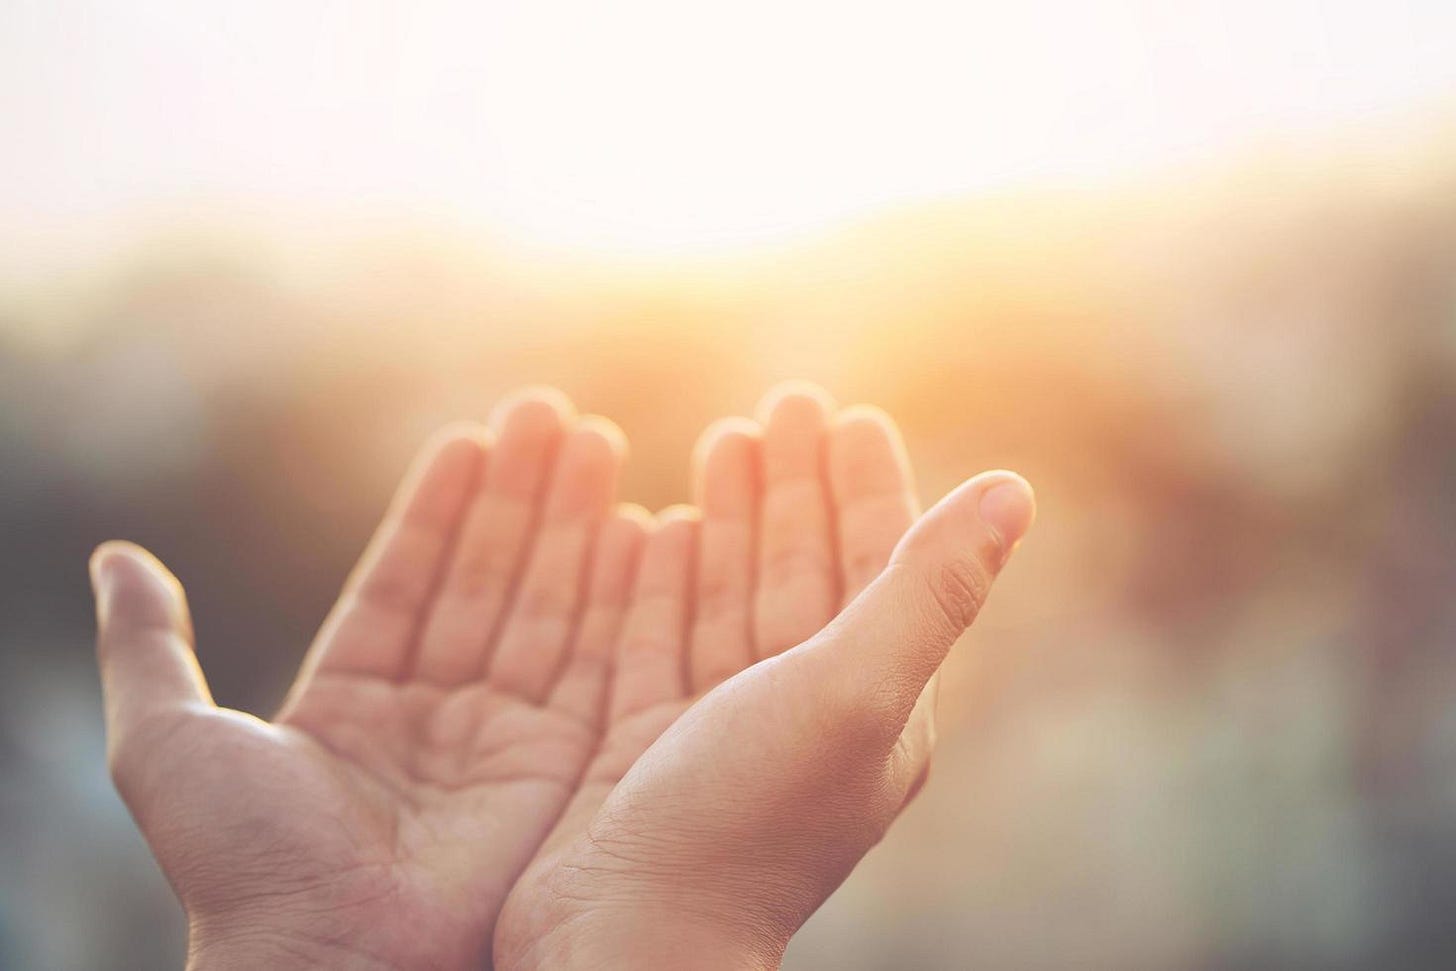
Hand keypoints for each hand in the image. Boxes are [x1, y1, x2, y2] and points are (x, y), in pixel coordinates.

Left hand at [92, 390, 646, 969]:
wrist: (330, 961)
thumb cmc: (243, 865)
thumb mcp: (165, 744)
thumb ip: (149, 648)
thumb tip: (114, 556)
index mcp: (349, 706)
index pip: (407, 582)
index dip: (438, 510)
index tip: (470, 437)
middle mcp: (432, 717)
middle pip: (485, 581)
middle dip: (519, 498)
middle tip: (550, 415)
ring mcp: (498, 741)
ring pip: (543, 608)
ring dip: (570, 524)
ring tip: (592, 439)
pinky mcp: (557, 767)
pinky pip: (589, 662)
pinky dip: (609, 593)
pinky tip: (628, 522)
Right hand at [493, 384, 1034, 969]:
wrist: (625, 946)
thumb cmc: (745, 824)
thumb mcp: (853, 693)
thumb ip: (930, 589)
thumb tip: (1015, 489)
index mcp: (873, 703)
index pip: (877, 568)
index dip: (866, 488)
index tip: (847, 414)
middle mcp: (805, 713)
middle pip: (803, 571)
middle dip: (794, 487)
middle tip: (781, 405)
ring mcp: (725, 729)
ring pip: (732, 596)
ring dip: (732, 520)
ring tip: (720, 442)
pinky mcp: (651, 743)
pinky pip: (663, 635)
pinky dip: (666, 579)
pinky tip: (658, 529)